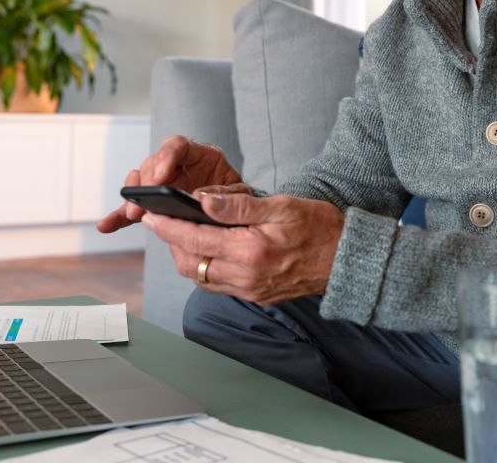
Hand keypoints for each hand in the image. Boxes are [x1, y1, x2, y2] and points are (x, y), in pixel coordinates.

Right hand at [95, 135, 243, 232]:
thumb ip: (226, 194)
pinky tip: (107, 226)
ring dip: (133, 196)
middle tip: (143, 199)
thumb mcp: (241, 196)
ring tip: (132, 212)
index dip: (166, 157)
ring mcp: (164, 183)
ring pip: (141, 182)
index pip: (178, 146)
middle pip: (154, 163)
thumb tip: (200, 197)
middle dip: (146, 181)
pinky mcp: (155, 203)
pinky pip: (135, 206)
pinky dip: (120, 216)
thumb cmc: (241, 203)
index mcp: (201, 155)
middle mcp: (179, 166)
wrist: (240, 219)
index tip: (160, 177)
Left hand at [141, 187, 344, 304]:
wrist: (347, 260)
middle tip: (163, 220)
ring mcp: (249, 290)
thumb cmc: (320, 227)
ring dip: (186, 256)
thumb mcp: (281, 206)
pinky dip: (204, 267)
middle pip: (190, 263)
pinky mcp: (255, 296)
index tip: (150, 214)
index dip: (167, 226)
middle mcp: (246, 276)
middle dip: (171, 242)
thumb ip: (238, 205)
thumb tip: (202, 201)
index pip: (195, 238)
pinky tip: (206, 250)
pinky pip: (217, 285)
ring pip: (200, 277)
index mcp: (250, 251)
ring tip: (182, 233)